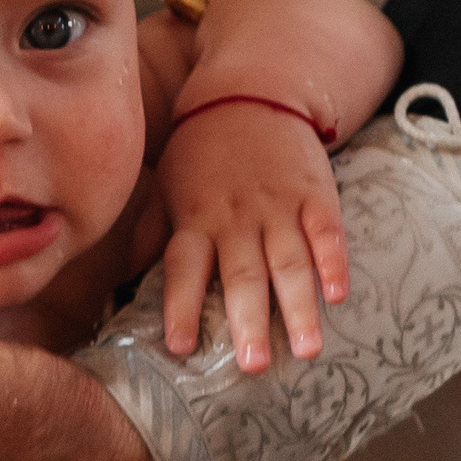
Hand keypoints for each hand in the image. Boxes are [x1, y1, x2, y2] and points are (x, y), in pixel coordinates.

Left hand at [155, 102, 348, 371]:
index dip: (181, 307)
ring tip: (308, 350)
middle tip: (254, 365)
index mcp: (194, 220)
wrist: (250, 95)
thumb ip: (149, 235)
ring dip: (299, 307)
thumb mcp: (165, 188)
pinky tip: (338, 295)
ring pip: (289, 262)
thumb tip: (121, 284)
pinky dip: (333, 262)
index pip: (183, 269)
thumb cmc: (201, 153)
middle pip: (241, 274)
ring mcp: (278, 207)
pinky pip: (326, 232)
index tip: (180, 347)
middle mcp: (235, 218)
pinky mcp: (315, 194)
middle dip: (248, 321)